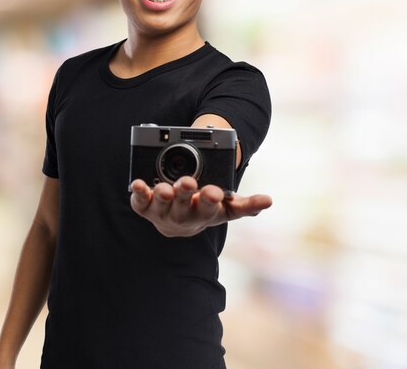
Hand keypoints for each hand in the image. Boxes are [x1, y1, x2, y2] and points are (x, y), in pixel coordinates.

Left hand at [130, 176, 271, 236]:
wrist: (177, 225)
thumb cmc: (204, 210)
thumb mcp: (226, 209)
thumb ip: (246, 205)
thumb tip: (268, 201)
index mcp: (204, 213)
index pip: (209, 208)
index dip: (210, 200)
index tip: (214, 192)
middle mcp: (182, 215)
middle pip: (183, 206)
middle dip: (185, 193)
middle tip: (188, 182)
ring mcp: (162, 212)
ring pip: (161, 205)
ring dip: (162, 195)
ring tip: (164, 187)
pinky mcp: (145, 207)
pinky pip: (139, 202)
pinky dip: (138, 193)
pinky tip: (137, 184)